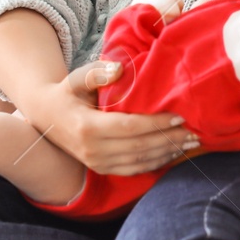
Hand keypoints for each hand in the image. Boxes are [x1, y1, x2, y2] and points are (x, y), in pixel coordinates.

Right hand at [25, 60, 199, 176]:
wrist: (46, 116)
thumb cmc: (67, 92)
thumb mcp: (76, 78)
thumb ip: (96, 72)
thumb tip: (118, 69)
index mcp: (87, 127)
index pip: (129, 127)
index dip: (156, 124)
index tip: (179, 117)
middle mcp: (93, 150)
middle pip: (139, 148)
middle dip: (169, 141)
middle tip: (193, 132)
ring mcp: (96, 163)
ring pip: (139, 162)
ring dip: (167, 154)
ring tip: (190, 143)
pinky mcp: (101, 169)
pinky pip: (133, 170)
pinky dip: (156, 163)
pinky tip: (172, 153)